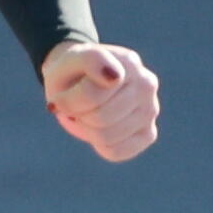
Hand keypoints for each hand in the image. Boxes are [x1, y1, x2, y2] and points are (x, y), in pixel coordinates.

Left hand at [40, 39, 159, 161]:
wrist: (78, 79)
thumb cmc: (72, 71)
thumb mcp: (69, 60)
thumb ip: (90, 60)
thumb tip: (115, 77)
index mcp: (129, 62)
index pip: (92, 96)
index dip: (68, 101)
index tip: (61, 95)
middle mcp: (147, 84)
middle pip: (100, 119)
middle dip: (78, 116)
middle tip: (74, 106)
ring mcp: (151, 110)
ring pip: (107, 137)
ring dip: (85, 130)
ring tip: (85, 115)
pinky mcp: (148, 133)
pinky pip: (117, 152)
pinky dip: (98, 145)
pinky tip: (97, 129)